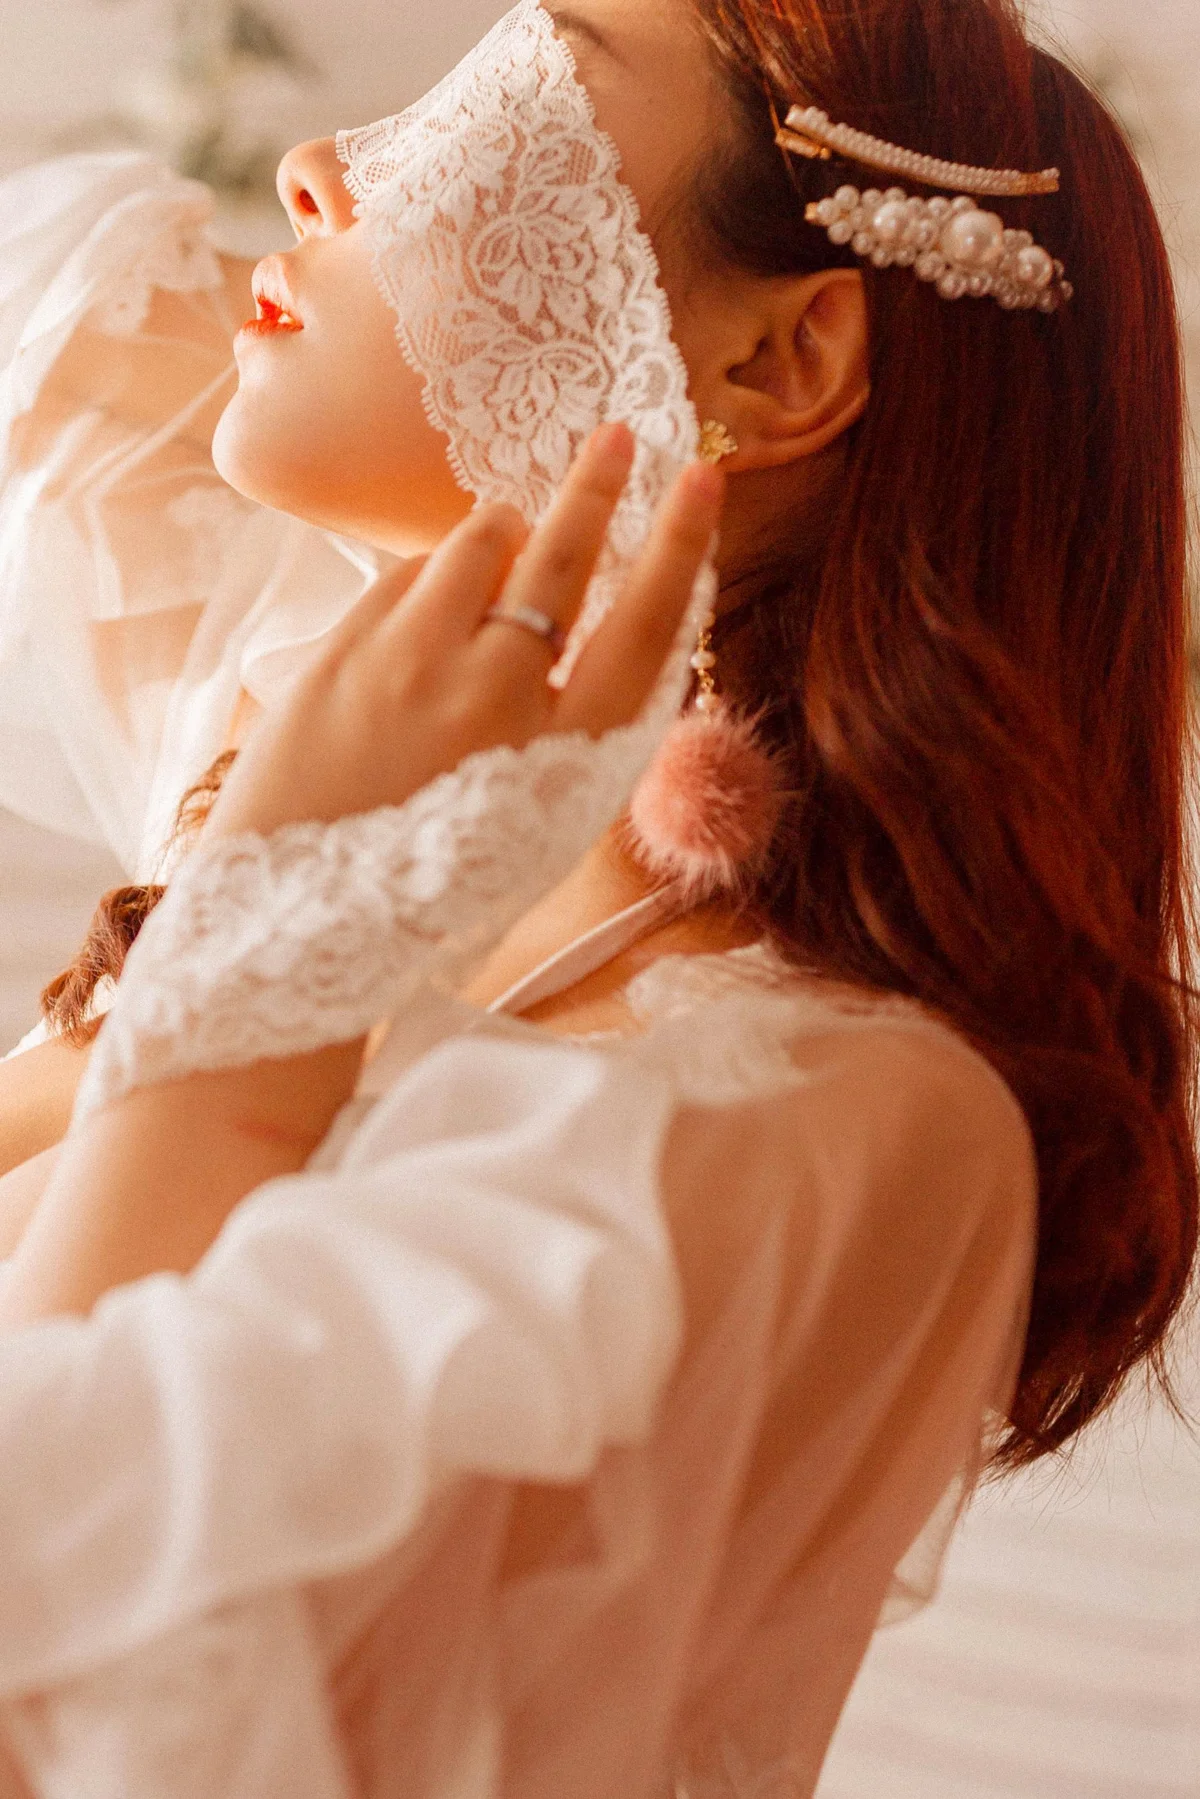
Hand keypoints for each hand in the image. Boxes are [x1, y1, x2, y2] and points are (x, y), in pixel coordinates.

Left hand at [209, 425, 723, 841]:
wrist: (303, 921)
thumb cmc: (434, 880)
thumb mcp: (535, 820)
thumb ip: (570, 725)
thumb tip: (583, 624)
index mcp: (562, 753)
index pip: (645, 623)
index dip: (679, 544)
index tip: (702, 479)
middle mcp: (496, 696)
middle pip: (564, 557)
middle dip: (599, 485)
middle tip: (618, 436)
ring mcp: (414, 663)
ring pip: (479, 540)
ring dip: (502, 535)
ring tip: (501, 554)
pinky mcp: (346, 647)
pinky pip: (407, 573)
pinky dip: (430, 582)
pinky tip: (424, 623)